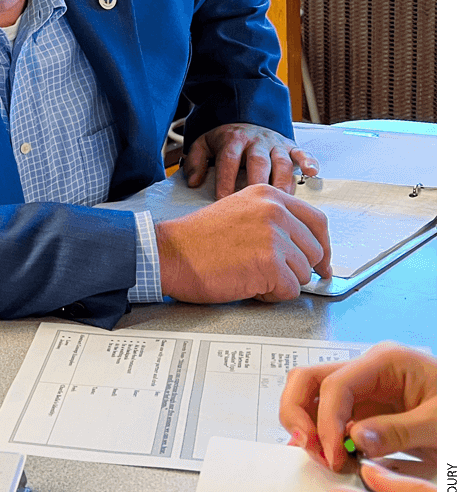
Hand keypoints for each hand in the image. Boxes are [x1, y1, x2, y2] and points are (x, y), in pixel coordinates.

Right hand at [156, 184, 331, 302]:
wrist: (169, 253)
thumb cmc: (195, 239)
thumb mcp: (238, 212)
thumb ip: (270, 220)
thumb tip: (301, 245)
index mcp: (268, 196)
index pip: (317, 221)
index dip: (322, 246)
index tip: (321, 261)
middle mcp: (275, 211)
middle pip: (314, 250)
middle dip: (298, 268)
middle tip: (275, 275)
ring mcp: (274, 237)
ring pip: (304, 273)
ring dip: (281, 282)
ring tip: (251, 275)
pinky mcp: (270, 264)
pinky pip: (289, 290)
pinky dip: (271, 295)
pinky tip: (248, 284)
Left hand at [185, 122, 319, 197]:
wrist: (245, 119)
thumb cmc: (224, 140)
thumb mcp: (203, 144)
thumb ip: (195, 161)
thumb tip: (193, 182)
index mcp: (233, 139)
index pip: (229, 159)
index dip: (226, 179)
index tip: (223, 200)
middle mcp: (256, 140)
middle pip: (258, 161)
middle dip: (257, 182)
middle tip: (255, 205)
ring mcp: (275, 143)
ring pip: (281, 161)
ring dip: (282, 181)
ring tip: (281, 203)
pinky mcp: (290, 146)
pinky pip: (301, 152)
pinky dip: (308, 161)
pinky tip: (312, 173)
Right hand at [280, 342, 436, 471]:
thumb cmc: (460, 406)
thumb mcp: (441, 422)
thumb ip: (400, 430)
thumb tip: (353, 439)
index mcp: (385, 361)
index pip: (335, 384)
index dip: (326, 421)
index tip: (333, 455)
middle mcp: (366, 371)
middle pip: (308, 380)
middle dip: (298, 414)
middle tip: (310, 448)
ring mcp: (362, 390)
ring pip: (310, 397)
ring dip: (306, 426)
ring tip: (324, 458)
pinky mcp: (364, 410)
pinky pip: (328, 417)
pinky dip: (321, 436)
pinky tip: (330, 457)